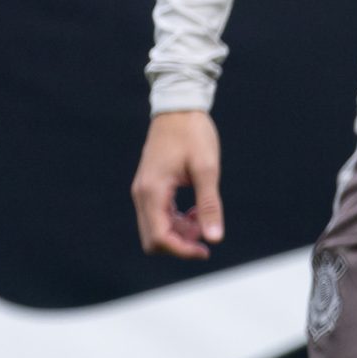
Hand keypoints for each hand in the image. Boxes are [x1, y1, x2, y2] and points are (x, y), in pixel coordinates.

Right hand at [132, 109, 223, 258]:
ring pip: (155, 229)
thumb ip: (209, 205)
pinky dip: (176, 221)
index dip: (182, 250)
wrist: (179, 107)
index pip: (159, 237)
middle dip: (180, 243)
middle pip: (153, 239)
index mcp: (152, 191)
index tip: (206, 249)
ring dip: (179, 232)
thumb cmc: (193, 134)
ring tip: (203, 217)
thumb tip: (215, 237)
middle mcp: (142, 194)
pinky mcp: (149, 187)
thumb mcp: (207, 169)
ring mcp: (143, 190)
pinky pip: (158, 216)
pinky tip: (195, 211)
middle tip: (206, 231)